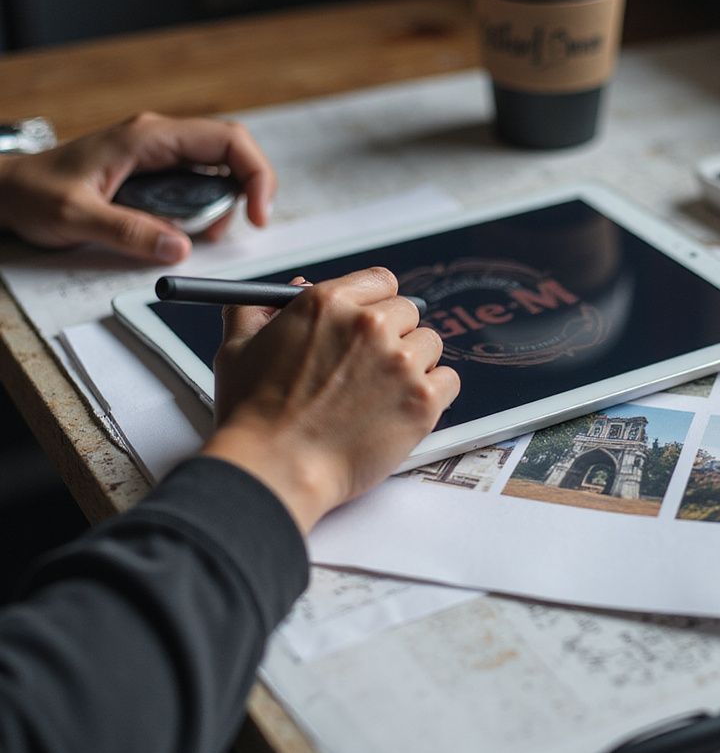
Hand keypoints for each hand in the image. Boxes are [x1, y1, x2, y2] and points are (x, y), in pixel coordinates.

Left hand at [0, 112, 274, 262]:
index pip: (228, 140)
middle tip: (240, 227)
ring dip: (225, 204)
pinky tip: (187, 230)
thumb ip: (128, 232)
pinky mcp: (156, 172)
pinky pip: (199, 184)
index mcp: (147, 137)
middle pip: (233, 152)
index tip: (258, 214)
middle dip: (249, 191)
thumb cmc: (33, 192)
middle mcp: (159, 139)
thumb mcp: (75, 217)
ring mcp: (159, 154)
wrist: (7, 189)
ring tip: (202, 234)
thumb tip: (180, 248)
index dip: (256, 175)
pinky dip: (206, 209)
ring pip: (220, 170)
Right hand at [201, 267, 459, 532]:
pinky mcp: (423, 400)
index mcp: (329, 302)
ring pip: (430, 345)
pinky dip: (433, 393)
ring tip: (381, 394)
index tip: (372, 323)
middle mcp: (370, 325)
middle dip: (394, 336)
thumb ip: (261, 308)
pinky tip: (403, 409)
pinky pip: (449, 381)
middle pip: (409, 312)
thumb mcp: (237, 347)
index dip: (376, 304)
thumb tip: (295, 287)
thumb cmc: (253, 416)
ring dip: (413, 364)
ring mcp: (401, 362)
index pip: (381, 282)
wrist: (276, 470)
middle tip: (371, 368)